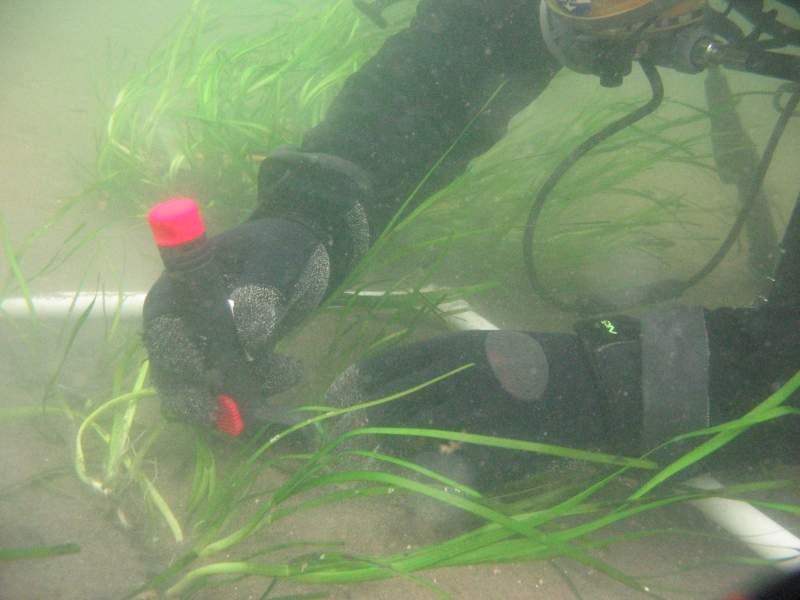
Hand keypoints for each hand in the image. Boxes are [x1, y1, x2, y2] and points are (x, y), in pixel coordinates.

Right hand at [143, 217, 328, 432]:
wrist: (301, 258)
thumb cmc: (279, 248)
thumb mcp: (274, 259)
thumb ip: (262, 292)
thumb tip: (250, 336)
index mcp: (178, 292)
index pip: (162, 333)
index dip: (178, 358)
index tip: (206, 375)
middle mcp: (181, 327)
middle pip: (173, 376)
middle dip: (204, 399)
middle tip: (241, 410)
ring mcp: (203, 352)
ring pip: (204, 395)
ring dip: (243, 398)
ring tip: (291, 370)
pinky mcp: (229, 370)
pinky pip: (234, 396)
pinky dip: (259, 398)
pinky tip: (290, 374)